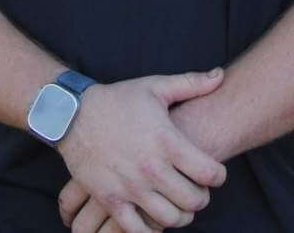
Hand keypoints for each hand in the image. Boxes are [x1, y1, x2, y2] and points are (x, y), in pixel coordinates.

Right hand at [53, 70, 227, 232]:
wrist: (72, 114)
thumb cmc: (117, 99)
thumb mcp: (155, 86)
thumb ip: (191, 83)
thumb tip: (221, 75)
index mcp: (167, 141)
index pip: (210, 173)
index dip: (219, 177)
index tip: (214, 174)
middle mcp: (152, 168)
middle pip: (194, 200)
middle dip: (201, 198)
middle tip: (197, 191)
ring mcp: (130, 187)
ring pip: (170, 218)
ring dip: (180, 216)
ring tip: (178, 206)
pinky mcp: (111, 200)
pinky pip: (137, 230)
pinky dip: (150, 231)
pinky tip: (153, 221)